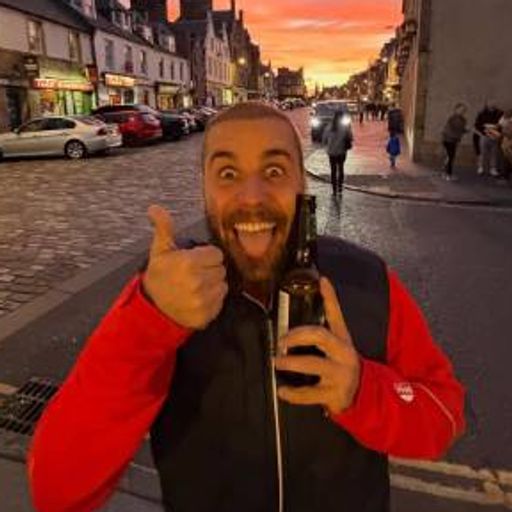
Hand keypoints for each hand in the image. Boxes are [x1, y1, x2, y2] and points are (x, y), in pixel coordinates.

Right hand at [142, 205, 227, 329]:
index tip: (196, 260)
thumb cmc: (159, 275)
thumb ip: (164, 228)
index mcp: (188, 262)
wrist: (152, 308)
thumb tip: (155, 208)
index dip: (207, 256)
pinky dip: (213, 300)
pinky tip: (199, 298)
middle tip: (195, 273)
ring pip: (223, 285)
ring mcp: (202, 300)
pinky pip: (220, 301)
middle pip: (221, 269)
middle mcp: (198, 281)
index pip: (216, 254)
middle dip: (210, 269)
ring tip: (197, 286)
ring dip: (213, 284)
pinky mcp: (206, 314)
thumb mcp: (160, 251)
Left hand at [274, 277, 360, 414]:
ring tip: (277, 362)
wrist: (364, 395)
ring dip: (292, 362)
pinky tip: (283, 390)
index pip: (336, 314)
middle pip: (320, 336)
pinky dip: (293, 393)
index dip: (330, 297)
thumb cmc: (342, 364)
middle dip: (297, 336)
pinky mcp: (333, 394)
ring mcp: (339, 374)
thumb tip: (321, 287)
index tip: (322, 281)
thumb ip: (329, 320)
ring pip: (313, 364)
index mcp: (342, 340)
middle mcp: (343, 354)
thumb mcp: (340, 343)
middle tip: (281, 341)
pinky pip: (310, 394)